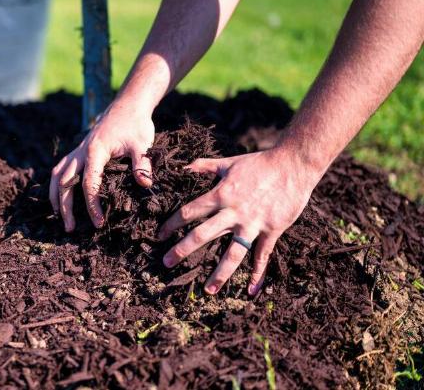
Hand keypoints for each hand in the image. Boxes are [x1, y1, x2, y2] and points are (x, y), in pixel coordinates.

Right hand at [50, 97, 154, 230]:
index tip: (98, 222)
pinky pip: (60, 168)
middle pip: (64, 182)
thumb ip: (143, 164)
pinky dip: (56, 184)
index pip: (88, 183)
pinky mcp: (78, 151)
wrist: (128, 105)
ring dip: (55, 197)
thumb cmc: (136, 124)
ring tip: (59, 217)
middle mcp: (81, 151)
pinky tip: (59, 198)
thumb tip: (145, 185)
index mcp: (95, 151)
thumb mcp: (142, 144)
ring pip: (57, 175)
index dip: (92, 205)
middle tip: (70, 228)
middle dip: (65, 206)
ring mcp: (77, 150)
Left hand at [158, 148, 321, 295]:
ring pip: (233, 253)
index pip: (189, 212)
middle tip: (167, 263)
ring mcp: (253, 224)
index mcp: (220, 195)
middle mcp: (233, 212)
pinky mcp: (272, 230)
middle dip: (182, 250)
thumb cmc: (260, 163)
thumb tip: (184, 167)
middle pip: (202, 235)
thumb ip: (205, 166)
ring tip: (209, 290)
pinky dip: (257, 274)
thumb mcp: (229, 162)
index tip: (159, 235)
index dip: (171, 224)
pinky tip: (251, 290)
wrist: (293, 165)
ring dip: (220, 273)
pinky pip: (262, 256)